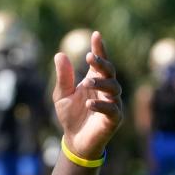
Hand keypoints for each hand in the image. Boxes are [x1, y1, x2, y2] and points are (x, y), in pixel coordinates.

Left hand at [52, 31, 123, 159]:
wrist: (75, 140)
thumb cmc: (70, 115)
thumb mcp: (61, 95)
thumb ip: (63, 77)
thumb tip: (60, 54)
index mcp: (95, 80)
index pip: (100, 61)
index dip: (99, 48)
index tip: (96, 34)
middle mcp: (106, 89)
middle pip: (110, 71)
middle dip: (102, 63)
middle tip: (89, 56)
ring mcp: (113, 103)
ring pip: (114, 88)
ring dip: (101, 82)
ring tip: (88, 81)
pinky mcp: (114, 119)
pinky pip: (112, 109)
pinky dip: (102, 105)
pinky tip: (89, 103)